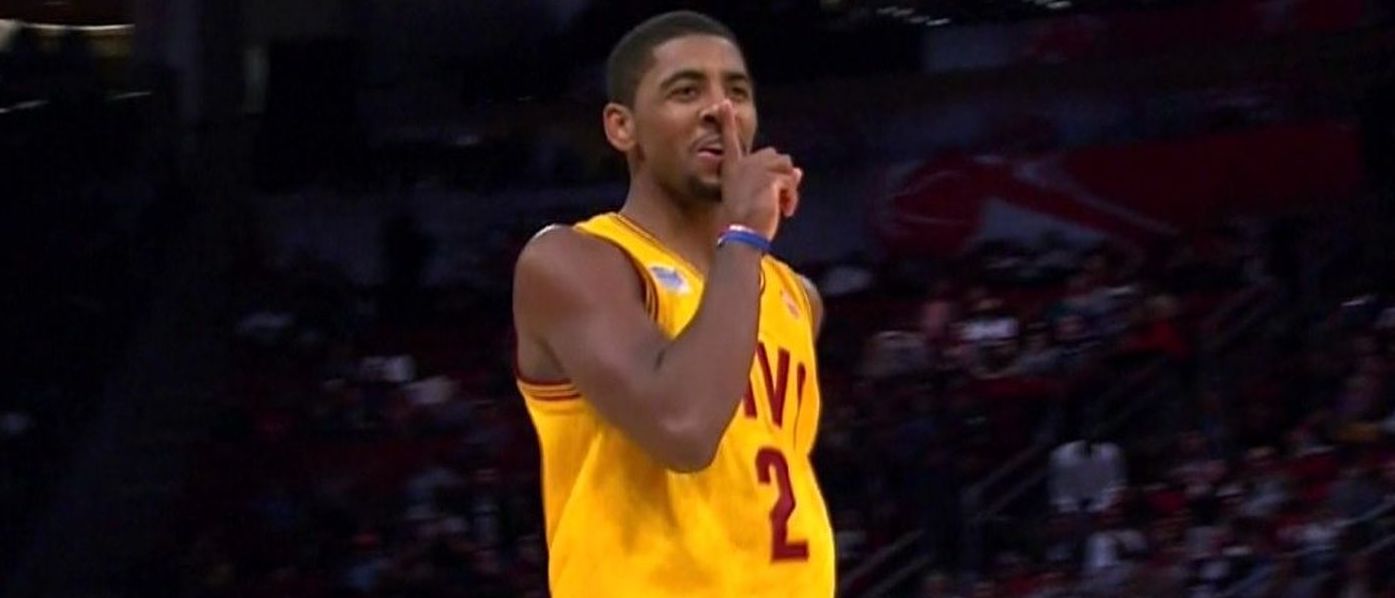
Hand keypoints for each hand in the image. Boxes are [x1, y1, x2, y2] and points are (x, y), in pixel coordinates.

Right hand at [717, 100, 801, 239]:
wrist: (742, 236)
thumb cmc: (747, 223)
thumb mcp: (759, 198)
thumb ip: (776, 182)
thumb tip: (799, 170)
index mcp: (732, 169)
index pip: (730, 141)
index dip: (727, 122)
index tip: (724, 103)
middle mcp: (742, 166)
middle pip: (775, 156)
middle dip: (782, 176)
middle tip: (780, 199)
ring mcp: (756, 171)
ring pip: (786, 167)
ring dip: (789, 188)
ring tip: (783, 207)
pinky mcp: (769, 179)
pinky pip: (791, 181)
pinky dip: (792, 197)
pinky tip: (786, 211)